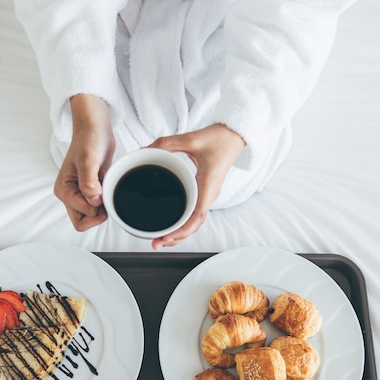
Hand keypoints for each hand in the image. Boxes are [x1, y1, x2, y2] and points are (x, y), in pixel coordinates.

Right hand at [53, 95, 114, 231]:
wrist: (96, 127)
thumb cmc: (89, 139)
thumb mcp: (88, 160)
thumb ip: (89, 183)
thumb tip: (94, 202)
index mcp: (63, 192)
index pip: (82, 219)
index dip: (96, 209)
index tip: (102, 189)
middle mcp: (70, 195)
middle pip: (85, 221)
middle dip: (99, 212)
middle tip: (106, 191)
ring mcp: (81, 194)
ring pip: (94, 215)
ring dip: (105, 204)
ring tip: (106, 184)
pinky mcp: (92, 189)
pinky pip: (101, 205)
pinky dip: (108, 198)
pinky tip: (108, 182)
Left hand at [147, 124, 245, 248]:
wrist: (234, 136)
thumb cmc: (219, 139)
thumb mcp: (191, 139)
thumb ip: (167, 143)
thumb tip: (145, 150)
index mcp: (208, 186)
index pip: (197, 217)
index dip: (182, 230)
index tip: (167, 236)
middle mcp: (208, 195)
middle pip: (193, 226)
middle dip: (175, 238)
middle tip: (155, 243)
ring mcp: (206, 195)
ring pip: (193, 223)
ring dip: (178, 234)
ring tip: (159, 240)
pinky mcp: (203, 192)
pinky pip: (193, 213)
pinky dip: (182, 224)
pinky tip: (169, 227)